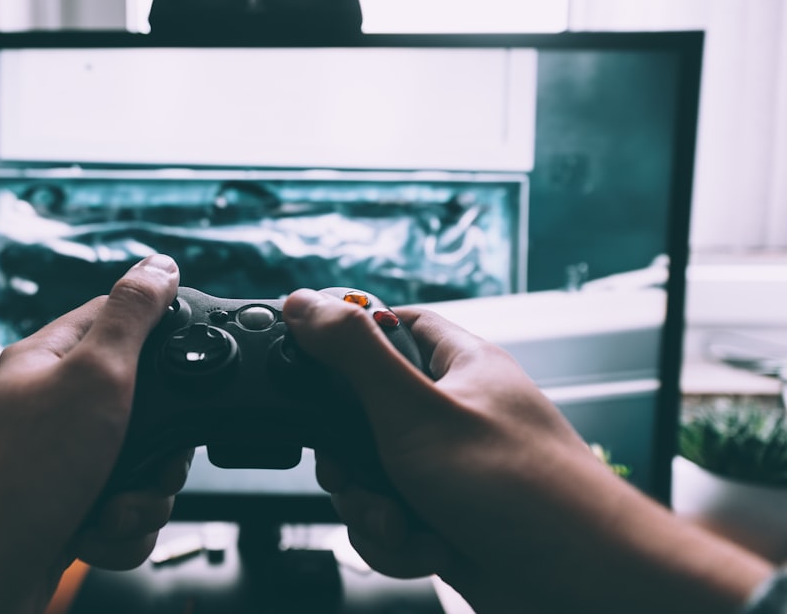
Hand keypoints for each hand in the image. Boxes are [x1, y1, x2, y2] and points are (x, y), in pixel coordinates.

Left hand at [0, 254, 184, 613]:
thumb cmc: (15, 477)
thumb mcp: (93, 377)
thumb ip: (132, 319)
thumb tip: (159, 265)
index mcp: (54, 360)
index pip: (120, 319)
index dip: (162, 337)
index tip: (186, 360)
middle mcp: (57, 407)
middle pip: (148, 406)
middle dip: (161, 448)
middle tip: (143, 458)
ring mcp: (63, 461)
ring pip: (144, 466)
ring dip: (142, 498)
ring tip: (112, 506)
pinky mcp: (71, 508)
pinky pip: (125, 512)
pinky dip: (121, 531)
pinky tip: (94, 533)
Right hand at [283, 290, 772, 613]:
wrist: (583, 588)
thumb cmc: (523, 491)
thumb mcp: (417, 411)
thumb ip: (354, 355)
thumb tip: (304, 302)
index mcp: (458, 367)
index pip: (390, 326)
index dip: (345, 341)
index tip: (311, 364)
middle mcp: (453, 414)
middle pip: (360, 415)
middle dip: (348, 458)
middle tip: (360, 473)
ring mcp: (450, 470)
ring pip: (369, 476)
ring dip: (371, 509)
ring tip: (401, 523)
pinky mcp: (446, 519)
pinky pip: (391, 522)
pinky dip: (397, 542)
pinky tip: (426, 549)